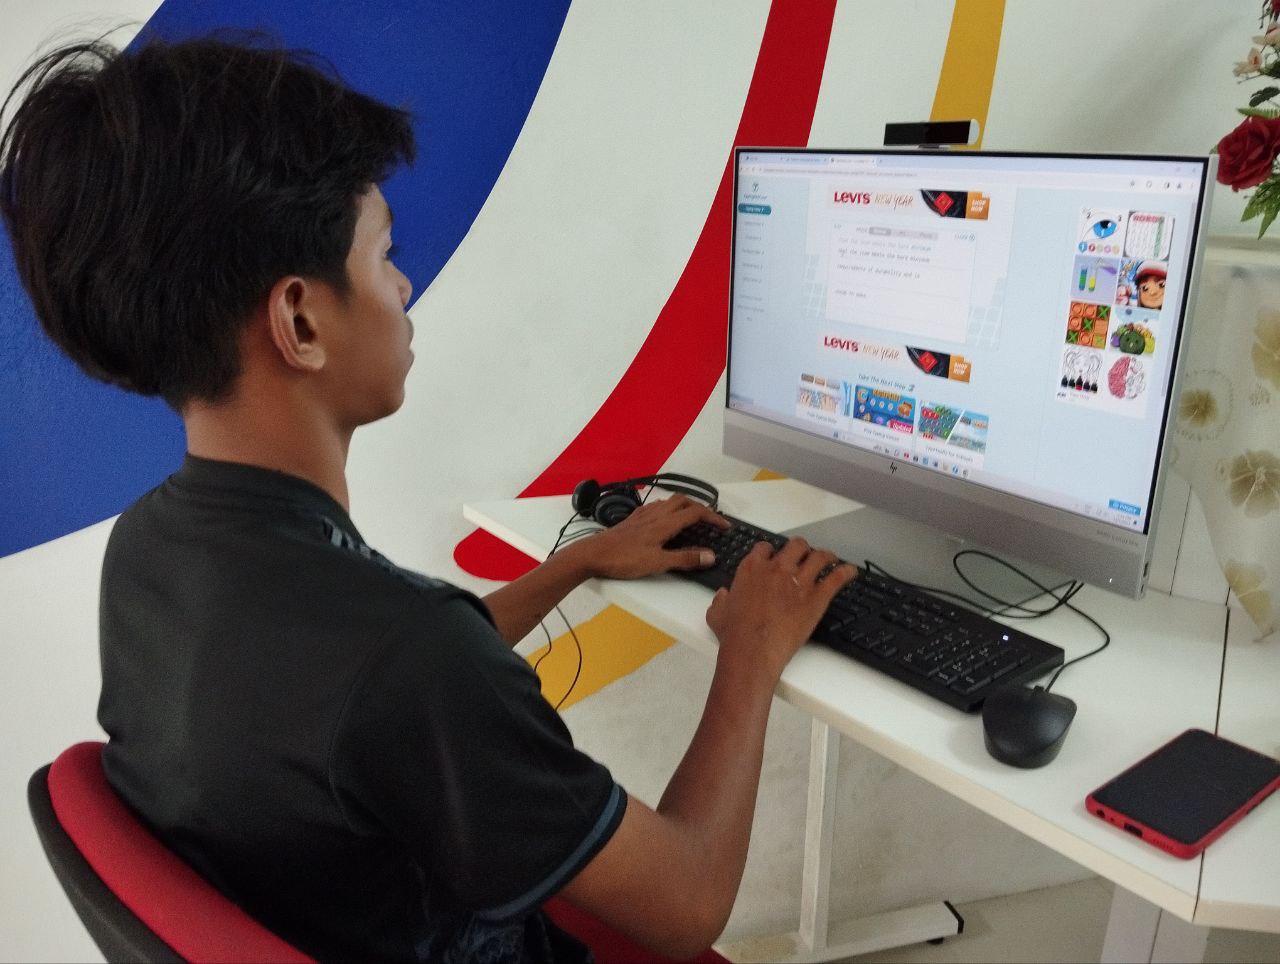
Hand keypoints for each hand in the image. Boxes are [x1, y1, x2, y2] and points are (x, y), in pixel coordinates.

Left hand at [567, 494, 729, 579]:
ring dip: (684, 506)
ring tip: (691, 518)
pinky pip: (656, 507)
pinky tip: (664, 520)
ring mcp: (643, 514)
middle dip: (700, 507)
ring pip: (669, 501)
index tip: (725, 526)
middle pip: (683, 500)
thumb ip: (685, 559)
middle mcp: (655, 514)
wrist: (593, 554)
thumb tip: (710, 556)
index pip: (696, 512)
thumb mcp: (657, 563)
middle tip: (710, 520)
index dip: (713, 517)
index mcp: (664, 523)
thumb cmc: (623, 559)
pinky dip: (668, 509)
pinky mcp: (632, 519)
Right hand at [705, 538, 856, 680]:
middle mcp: (777, 568)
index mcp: (753, 568)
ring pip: (819, 556)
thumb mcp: (717, 613)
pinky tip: (851, 572)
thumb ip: (720, 600)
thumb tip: (722, 595)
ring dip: (826, 556)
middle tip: (805, 556)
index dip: (771, 552)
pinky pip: (837, 577)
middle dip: (801, 549)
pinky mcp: (817, 597)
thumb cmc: (735, 633)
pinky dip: (846, 572)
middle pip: (796, 546)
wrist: (753, 649)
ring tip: (831, 559)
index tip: (775, 557)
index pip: (765, 548)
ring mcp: (799, 581)